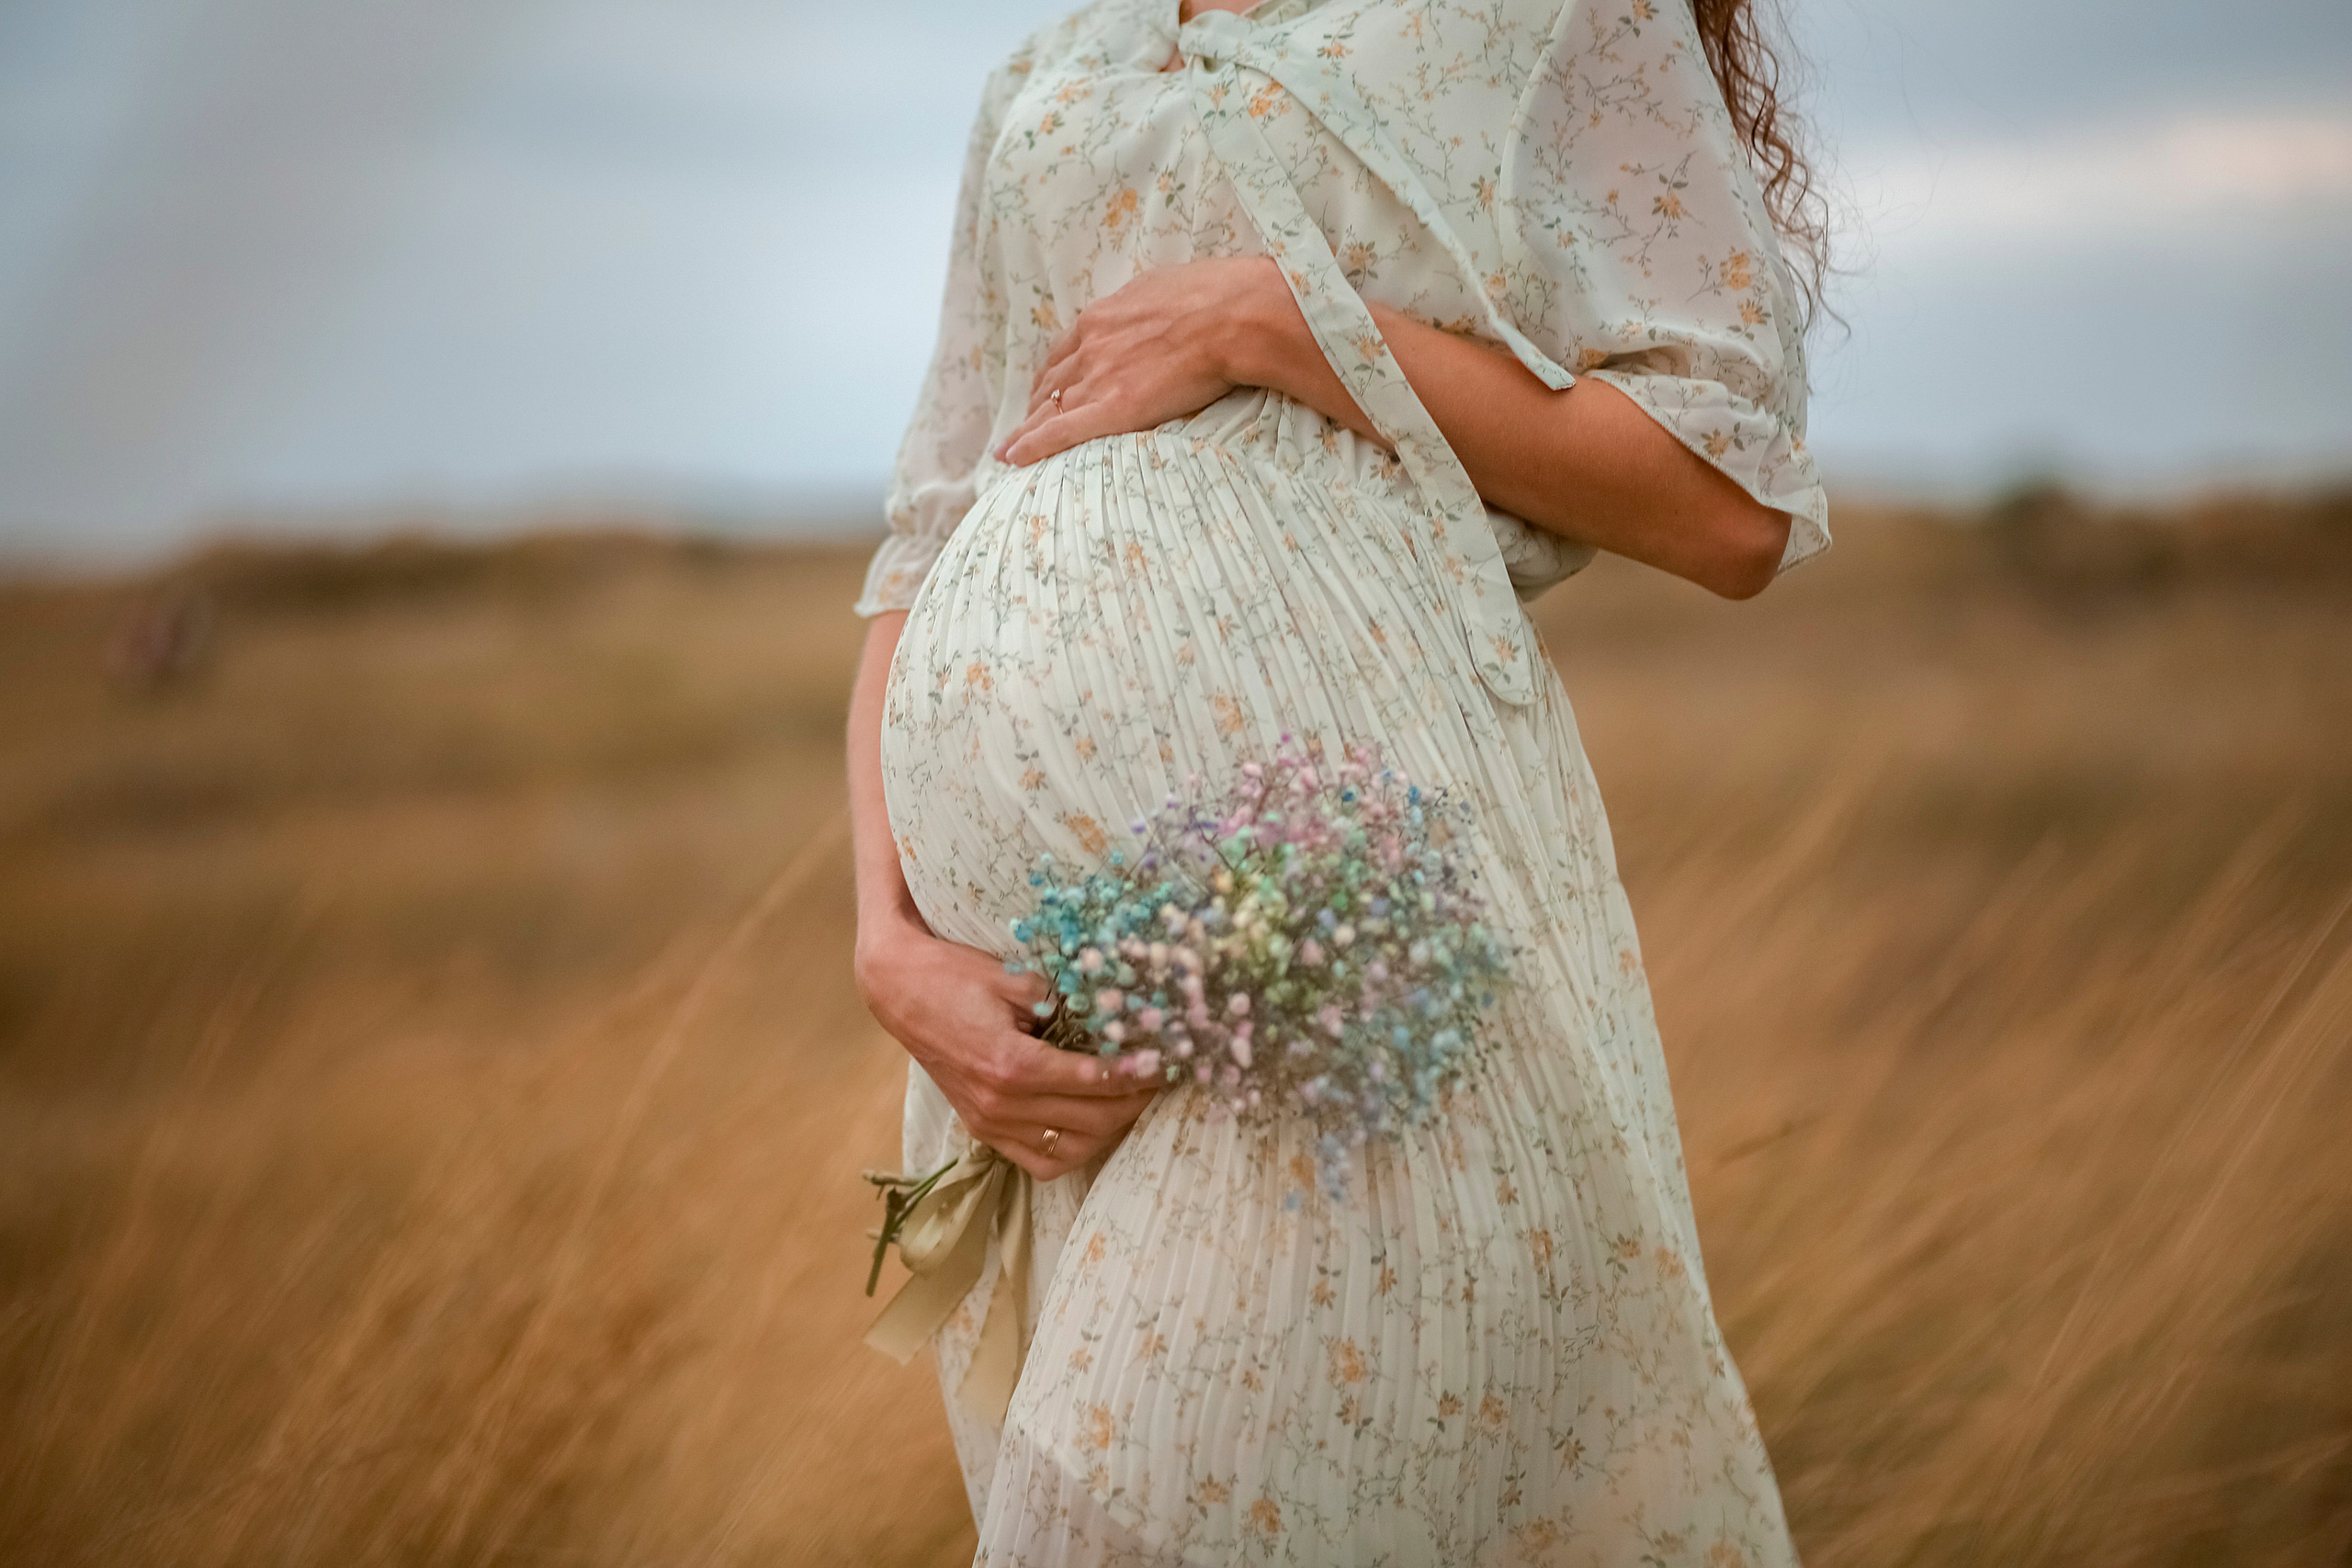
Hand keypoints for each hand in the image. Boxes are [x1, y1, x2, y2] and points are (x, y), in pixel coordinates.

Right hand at [855, 918, 1161, 1180]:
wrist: (900, 991)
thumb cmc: (957, 976)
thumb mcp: (1016, 978)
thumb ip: (1067, 1001)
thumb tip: (1119, 1013)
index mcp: (1012, 1065)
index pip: (1094, 1082)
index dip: (1137, 1075)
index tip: (1167, 1063)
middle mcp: (1002, 1104)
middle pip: (1091, 1120)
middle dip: (1134, 1102)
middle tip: (1160, 1079)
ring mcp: (990, 1123)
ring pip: (1071, 1150)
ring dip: (1109, 1129)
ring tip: (1132, 1101)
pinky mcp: (982, 1129)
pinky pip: (1038, 1161)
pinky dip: (1073, 1149)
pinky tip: (1092, 1124)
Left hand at [994, 256, 1280, 467]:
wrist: (1233, 316)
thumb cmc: (1214, 297)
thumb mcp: (1165, 288)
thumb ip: (1144, 306)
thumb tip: (1146, 309)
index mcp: (1102, 318)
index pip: (1064, 351)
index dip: (1053, 373)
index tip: (1046, 388)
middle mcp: (1090, 347)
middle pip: (1050, 381)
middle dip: (1036, 404)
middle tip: (1028, 423)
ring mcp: (1099, 378)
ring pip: (1048, 408)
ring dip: (1028, 429)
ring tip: (1014, 449)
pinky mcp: (1113, 408)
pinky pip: (1060, 431)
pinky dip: (1032, 446)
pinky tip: (1013, 459)